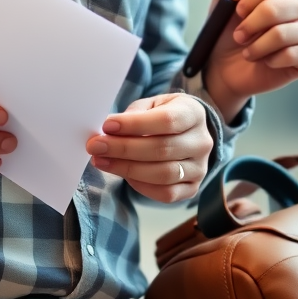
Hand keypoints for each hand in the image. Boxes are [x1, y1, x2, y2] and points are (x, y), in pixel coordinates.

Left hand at [85, 94, 212, 202]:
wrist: (186, 132)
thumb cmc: (163, 114)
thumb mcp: (152, 104)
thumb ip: (134, 115)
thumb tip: (108, 130)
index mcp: (193, 114)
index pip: (166, 121)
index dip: (135, 124)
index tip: (107, 125)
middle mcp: (202, 142)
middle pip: (162, 149)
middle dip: (123, 148)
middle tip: (96, 146)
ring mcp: (200, 168)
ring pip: (162, 174)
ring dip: (126, 168)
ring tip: (101, 161)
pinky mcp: (192, 188)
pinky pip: (165, 194)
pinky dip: (140, 185)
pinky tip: (122, 174)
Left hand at [204, 0, 297, 119]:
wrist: (230, 65)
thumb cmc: (232, 28)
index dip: (245, 3)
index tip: (237, 14)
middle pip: (273, 9)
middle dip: (249, 26)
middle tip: (239, 37)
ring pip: (282, 34)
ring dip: (257, 47)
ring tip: (249, 52)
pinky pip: (292, 55)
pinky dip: (271, 60)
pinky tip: (268, 61)